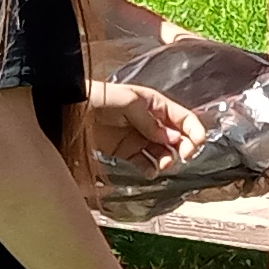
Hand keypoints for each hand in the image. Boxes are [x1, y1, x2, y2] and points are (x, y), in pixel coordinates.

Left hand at [82, 83, 204, 169]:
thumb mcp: (128, 102)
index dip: (194, 130)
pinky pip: (146, 163)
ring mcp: (140, 138)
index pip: (183, 117)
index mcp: (155, 104)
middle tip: (183, 156)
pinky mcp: (127, 152)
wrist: (71, 109)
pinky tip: (150, 171)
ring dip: (168, 160)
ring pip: (164, 153)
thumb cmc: (100, 97)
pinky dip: (151, 169)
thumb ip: (149, 121)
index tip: (196, 144)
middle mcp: (151, 122)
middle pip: (178, 137)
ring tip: (162, 165)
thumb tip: (170, 138)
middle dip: (184, 147)